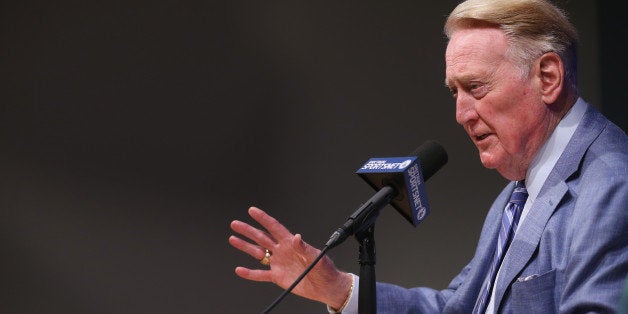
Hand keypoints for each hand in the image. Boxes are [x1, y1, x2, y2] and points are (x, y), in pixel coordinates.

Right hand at [229, 206, 352, 308]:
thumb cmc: (325, 270)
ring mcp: (279, 263)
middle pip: (262, 238)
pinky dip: (250, 273)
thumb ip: (304, 247)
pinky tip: (240, 270)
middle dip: (248, 230)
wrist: (326, 287)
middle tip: (235, 224)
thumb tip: (297, 237)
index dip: (263, 219)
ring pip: (258, 253)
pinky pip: (261, 274)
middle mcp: (282, 251)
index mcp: (291, 243)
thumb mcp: (316, 257)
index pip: (274, 227)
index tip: (252, 211)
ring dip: (245, 246)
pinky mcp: (278, 277)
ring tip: (233, 239)